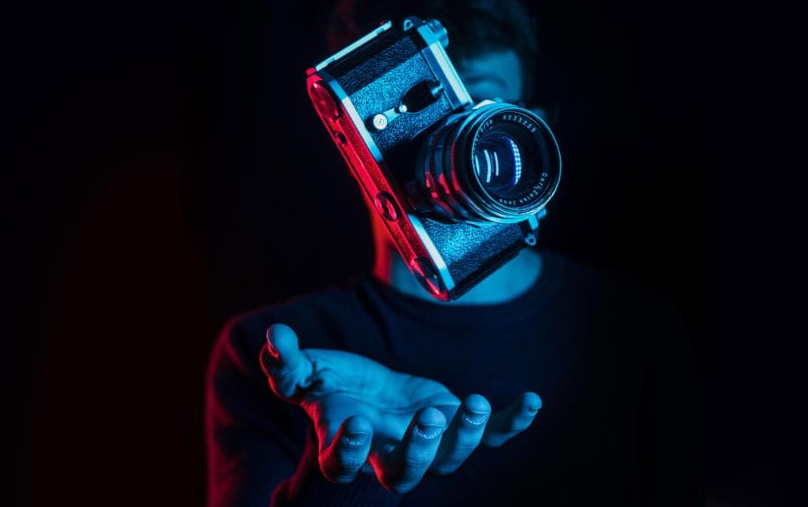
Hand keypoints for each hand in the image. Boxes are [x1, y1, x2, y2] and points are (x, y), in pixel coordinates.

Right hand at [259, 323, 541, 493]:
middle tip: (430, 417)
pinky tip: (533, 402)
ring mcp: (426, 444)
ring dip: (464, 436)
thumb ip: (287, 360)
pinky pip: (489, 437)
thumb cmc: (330, 386)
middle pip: (404, 473)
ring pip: (447, 458)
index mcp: (345, 443)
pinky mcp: (455, 426)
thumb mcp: (304, 372)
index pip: (341, 463)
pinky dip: (512, 423)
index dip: (346, 450)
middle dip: (420, 449)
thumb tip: (275, 334)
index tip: (355, 422)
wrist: (365, 393)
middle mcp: (388, 453)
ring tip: (474, 405)